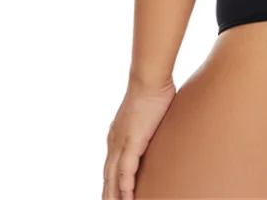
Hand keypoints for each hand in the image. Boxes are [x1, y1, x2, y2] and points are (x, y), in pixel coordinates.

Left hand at [102, 77, 175, 199]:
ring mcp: (121, 143)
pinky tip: (128, 199)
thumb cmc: (153, 89)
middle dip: (108, 194)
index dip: (110, 183)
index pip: (111, 166)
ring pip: (112, 179)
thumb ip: (150, 125)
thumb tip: (160, 128)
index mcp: (117, 135)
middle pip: (107, 177)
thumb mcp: (149, 113)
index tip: (112, 195)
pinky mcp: (131, 143)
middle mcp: (114, 142)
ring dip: (114, 196)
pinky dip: (125, 188)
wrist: (150, 78)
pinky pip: (125, 172)